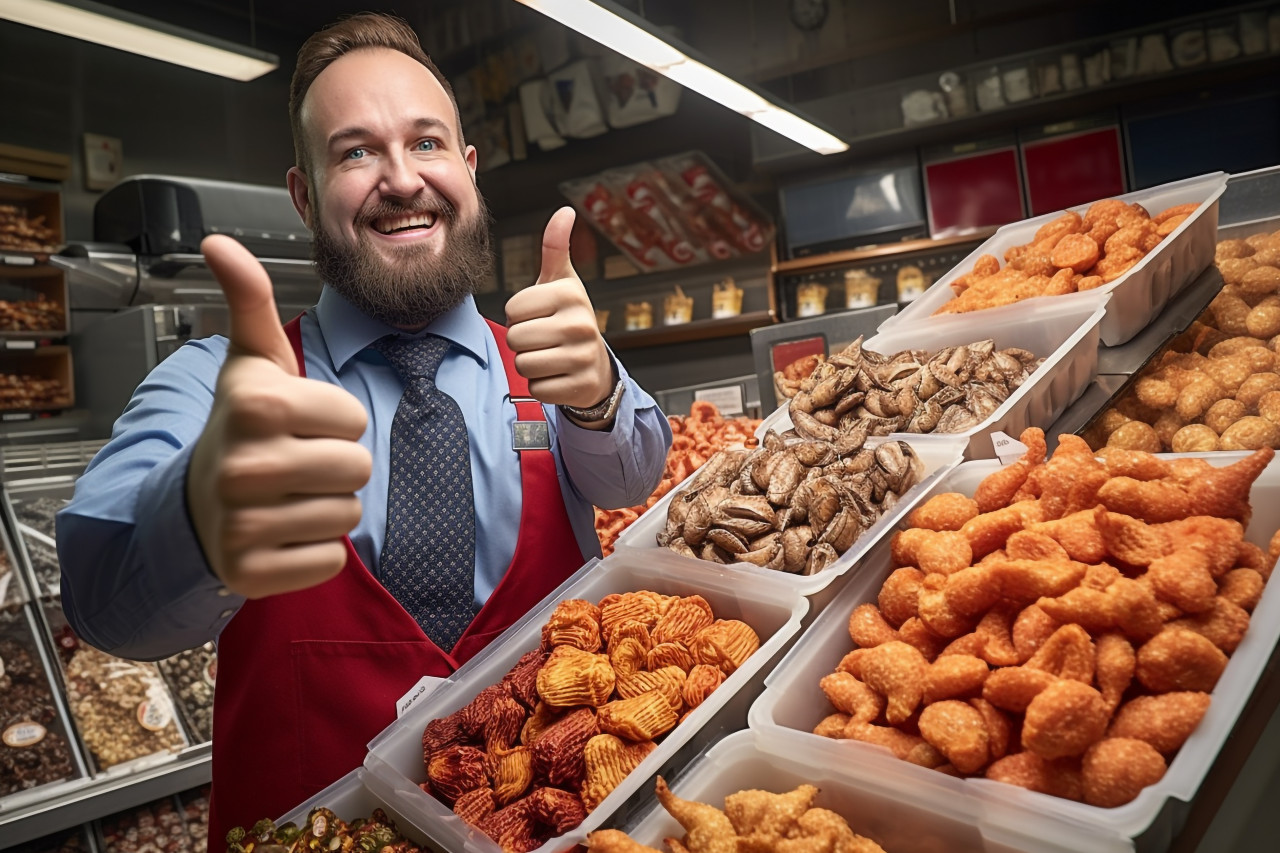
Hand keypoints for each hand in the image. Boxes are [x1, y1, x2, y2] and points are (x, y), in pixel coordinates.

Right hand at [188, 235, 371, 598]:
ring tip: (288, 495)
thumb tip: (218, 242)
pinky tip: (281, 532)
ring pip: (349, 515)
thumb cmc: (242, 424)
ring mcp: (243, 524)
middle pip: (358, 468)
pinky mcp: (251, 572)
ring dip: (328, 506)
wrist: (194, 500)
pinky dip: (314, 550)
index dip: (336, 421)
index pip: (356, 420)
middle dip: (337, 465)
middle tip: (296, 462)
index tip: (298, 423)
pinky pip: (329, 559)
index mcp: (255, 405)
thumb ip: (250, 301)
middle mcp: (243, 464)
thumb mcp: (251, 361)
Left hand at [505, 207, 614, 414]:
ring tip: (549, 356)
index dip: (519, 316)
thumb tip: (565, 211)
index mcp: (570, 295)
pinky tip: (557, 375)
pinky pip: (536, 388)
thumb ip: (555, 247)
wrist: (595, 364)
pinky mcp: (579, 386)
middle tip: (543, 339)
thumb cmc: (569, 318)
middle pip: (515, 338)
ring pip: (523, 364)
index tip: (540, 316)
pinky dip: (542, 385)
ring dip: (530, 364)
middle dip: (522, 342)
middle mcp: (580, 324)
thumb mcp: (562, 282)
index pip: (513, 310)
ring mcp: (582, 357)